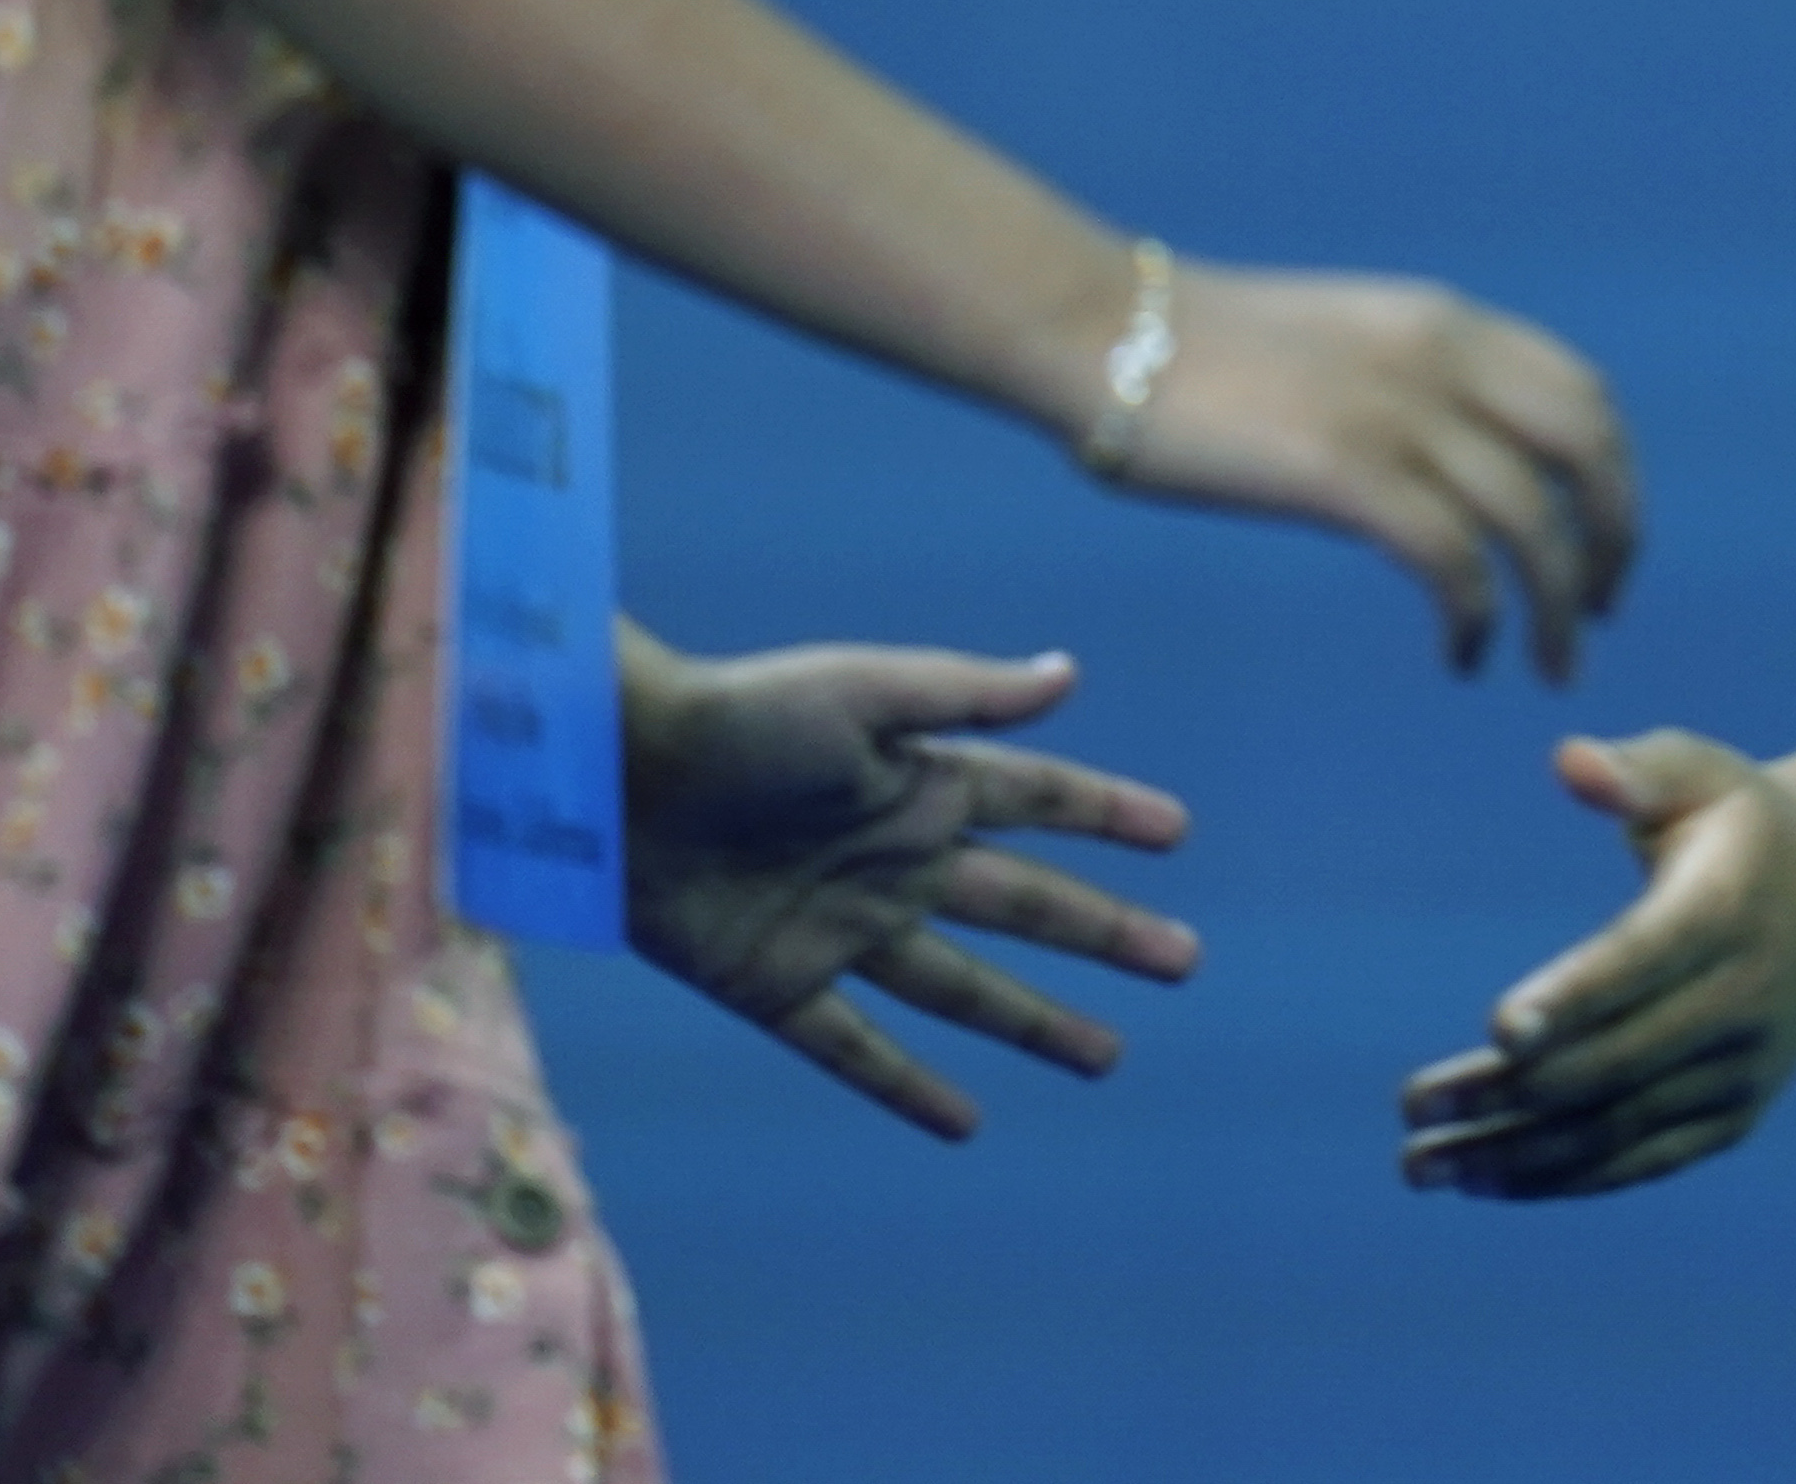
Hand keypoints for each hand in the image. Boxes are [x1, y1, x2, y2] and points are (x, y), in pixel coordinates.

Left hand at [611, 635, 1198, 1140]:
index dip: (1105, 814)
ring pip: (963, 987)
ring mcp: (842, 929)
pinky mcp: (778, 987)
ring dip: (1035, 1019)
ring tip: (1106, 1053)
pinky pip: (855, 1048)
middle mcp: (894, 860)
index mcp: (918, 781)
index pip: (1037, 800)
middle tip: (1183, 960)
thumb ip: (963, 694)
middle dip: (1103, 932)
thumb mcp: (860, 690)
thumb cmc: (735, 714)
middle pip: (1023, 904)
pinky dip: (907, 1086)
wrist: (612, 776)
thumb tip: (1067, 673)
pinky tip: (962, 1122)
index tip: (1175, 832)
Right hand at [1094, 261, 1641, 679]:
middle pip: (1589, 454)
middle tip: (1599, 613)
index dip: (1615, 479)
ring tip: (1549, 664)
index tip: (1603, 543)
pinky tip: (1462, 655)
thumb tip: (1454, 459)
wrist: (1105, 333)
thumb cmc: (1200, 352)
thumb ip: (1410, 382)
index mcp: (1446, 323)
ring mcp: (1397, 414)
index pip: (1585, 397)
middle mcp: (1442, 360)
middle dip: (1613, 541)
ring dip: (1558, 607)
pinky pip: (1453, 562)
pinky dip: (1476, 619)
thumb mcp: (1343, 344)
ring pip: (1533, 524)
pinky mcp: (1345, 472)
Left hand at [1394, 730, 1795, 1199]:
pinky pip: (1641, 1160)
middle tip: (1409, 1106)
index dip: (1571, 997)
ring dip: (1514, 1153)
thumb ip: (1635, 767)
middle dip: (1505, 1090)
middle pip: (1613, 1062)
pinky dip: (1562, 1178)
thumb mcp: (1700, 771)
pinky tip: (1483, 1179)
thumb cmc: (1740, 820)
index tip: (1495, 1028)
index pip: (1642, 961)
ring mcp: (1742, 1072)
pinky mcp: (1734, 1116)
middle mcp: (1742, 1003)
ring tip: (1420, 1165)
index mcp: (1727, 911)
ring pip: (1617, 1128)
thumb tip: (1569, 762)